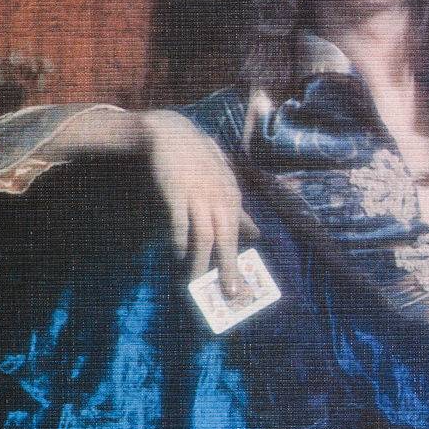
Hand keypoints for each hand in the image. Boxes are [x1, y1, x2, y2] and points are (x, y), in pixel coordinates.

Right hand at [139, 111, 258, 303]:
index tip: (241, 286)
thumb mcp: (225, 183)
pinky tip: (178, 254)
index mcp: (233, 197)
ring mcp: (199, 195)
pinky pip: (180, 222)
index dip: (239, 262)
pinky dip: (179, 240)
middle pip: (226, 239)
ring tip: (198, 282)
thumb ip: (239, 211)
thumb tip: (256, 235)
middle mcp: (220, 198)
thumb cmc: (199, 161)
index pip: (238, 236)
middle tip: (231, 294)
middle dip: (229, 269)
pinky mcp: (177, 193)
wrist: (172, 134)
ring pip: (204, 235)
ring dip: (201, 261)